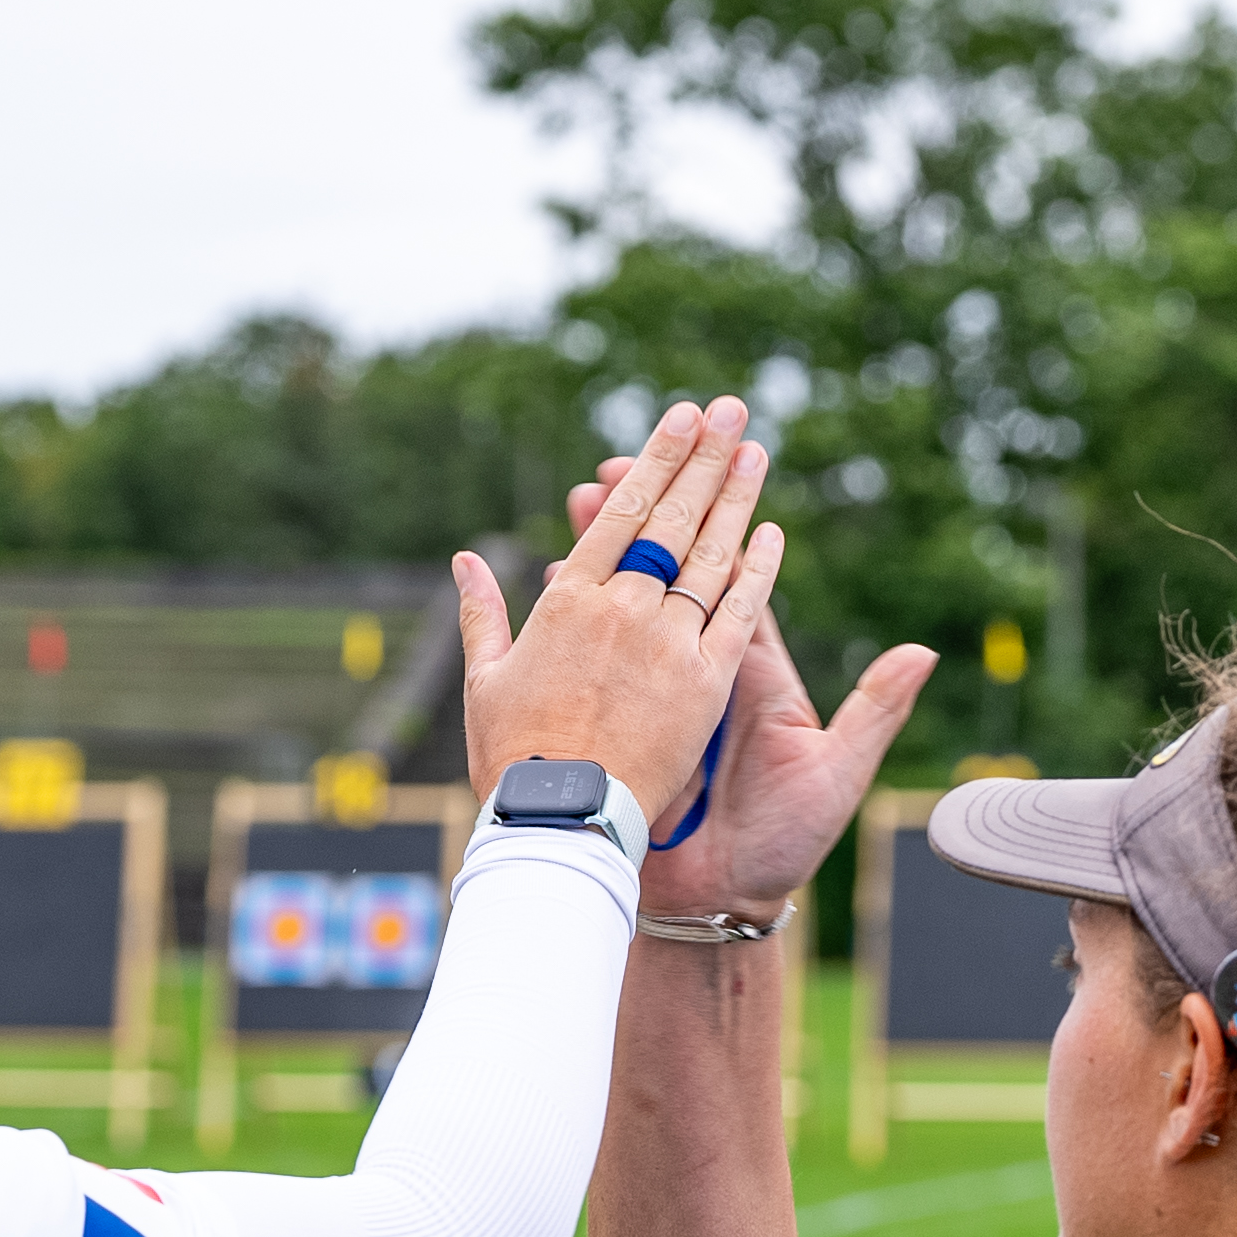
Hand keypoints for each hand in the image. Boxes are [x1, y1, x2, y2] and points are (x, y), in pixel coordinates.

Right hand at [455, 400, 778, 827]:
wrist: (559, 828)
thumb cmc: (512, 762)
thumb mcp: (484, 682)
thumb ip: (482, 616)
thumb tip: (465, 559)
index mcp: (567, 604)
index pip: (621, 516)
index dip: (655, 464)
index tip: (679, 422)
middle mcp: (622, 612)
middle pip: (672, 520)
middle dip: (702, 459)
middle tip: (728, 408)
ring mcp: (668, 645)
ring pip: (709, 555)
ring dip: (735, 497)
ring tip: (753, 449)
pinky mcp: (705, 686)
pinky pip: (737, 615)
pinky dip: (757, 571)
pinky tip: (771, 531)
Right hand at [567, 458, 932, 918]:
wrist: (721, 902)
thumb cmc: (786, 843)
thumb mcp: (837, 775)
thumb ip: (874, 713)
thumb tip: (923, 652)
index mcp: (756, 674)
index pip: (732, 579)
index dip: (714, 523)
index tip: (702, 467)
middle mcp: (707, 672)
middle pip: (673, 577)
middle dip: (648, 517)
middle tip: (619, 462)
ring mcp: (661, 695)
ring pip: (631, 606)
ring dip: (605, 550)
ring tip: (581, 498)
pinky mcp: (625, 721)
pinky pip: (599, 658)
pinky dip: (577, 615)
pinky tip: (555, 573)